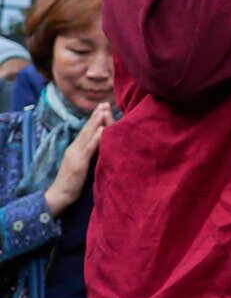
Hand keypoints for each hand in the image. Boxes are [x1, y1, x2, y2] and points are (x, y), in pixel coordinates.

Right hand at [43, 103, 113, 217]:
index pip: (86, 131)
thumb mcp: (81, 164)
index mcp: (75, 148)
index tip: (102, 107)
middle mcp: (74, 148)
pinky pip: (89, 148)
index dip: (94, 119)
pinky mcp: (79, 163)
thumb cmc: (72, 181)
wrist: (59, 195)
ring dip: (96, 122)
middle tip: (105, 102)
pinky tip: (102, 129)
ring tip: (104, 110)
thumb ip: (87, 154)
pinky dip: (96, 138)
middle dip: (96, 115)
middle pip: (86, 129)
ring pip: (87, 135)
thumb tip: (98, 145)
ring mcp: (76, 155)